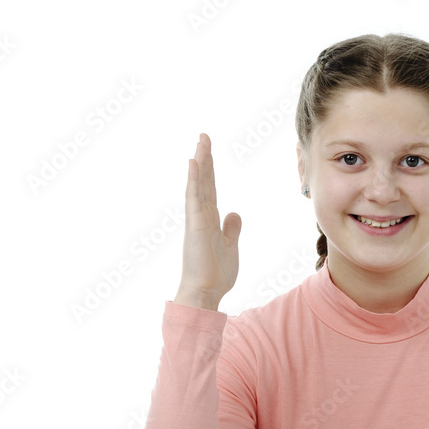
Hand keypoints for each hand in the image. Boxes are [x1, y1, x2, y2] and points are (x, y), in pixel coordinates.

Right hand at [175, 133, 240, 308]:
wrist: (205, 292)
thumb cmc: (215, 274)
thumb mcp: (230, 246)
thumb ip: (231, 229)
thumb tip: (234, 214)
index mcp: (209, 220)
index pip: (210, 189)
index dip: (210, 170)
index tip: (208, 152)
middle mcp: (201, 216)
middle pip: (203, 181)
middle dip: (205, 158)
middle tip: (204, 136)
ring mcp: (196, 219)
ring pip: (198, 185)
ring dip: (200, 162)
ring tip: (201, 142)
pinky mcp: (195, 225)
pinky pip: (194, 198)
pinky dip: (194, 180)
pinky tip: (194, 162)